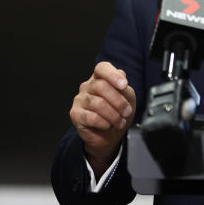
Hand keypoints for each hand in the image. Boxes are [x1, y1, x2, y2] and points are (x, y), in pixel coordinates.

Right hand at [69, 61, 135, 175]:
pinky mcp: (75, 114)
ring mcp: (80, 99)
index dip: (113, 75)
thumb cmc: (118, 114)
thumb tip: (121, 78)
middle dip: (118, 101)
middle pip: (101, 86)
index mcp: (100, 78)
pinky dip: (104, 123)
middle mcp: (88, 86)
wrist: (109, 136)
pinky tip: (108, 125)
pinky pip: (91, 117)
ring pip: (97, 103)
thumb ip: (125, 89)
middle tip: (126, 112)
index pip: (102, 68)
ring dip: (113, 114)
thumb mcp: (128, 99)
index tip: (124, 85)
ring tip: (120, 121)